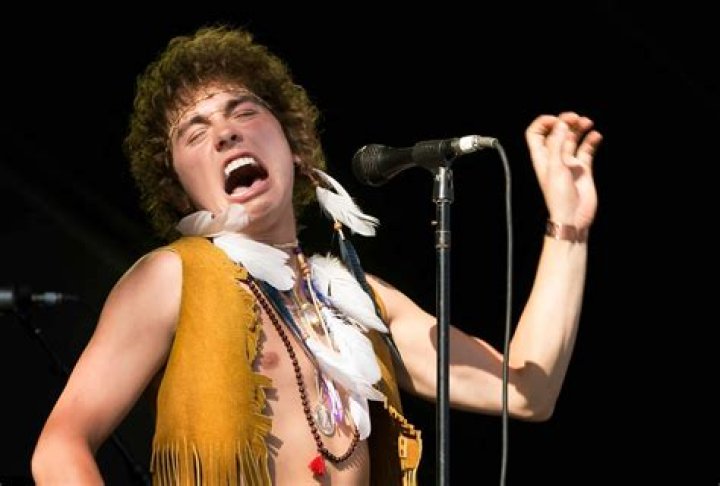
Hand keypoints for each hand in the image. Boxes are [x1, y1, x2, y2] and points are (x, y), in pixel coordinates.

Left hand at [525, 112, 602, 230]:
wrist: (573, 217)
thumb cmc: (559, 197)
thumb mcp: (556, 168)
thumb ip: (557, 145)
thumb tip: (560, 124)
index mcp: (541, 157)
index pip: (536, 134)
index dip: (544, 123)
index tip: (557, 121)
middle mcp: (554, 158)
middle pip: (556, 132)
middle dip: (565, 121)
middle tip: (575, 118)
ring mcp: (568, 162)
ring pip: (572, 138)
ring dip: (579, 128)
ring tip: (588, 122)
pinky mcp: (583, 168)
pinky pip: (586, 149)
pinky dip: (591, 140)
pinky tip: (596, 136)